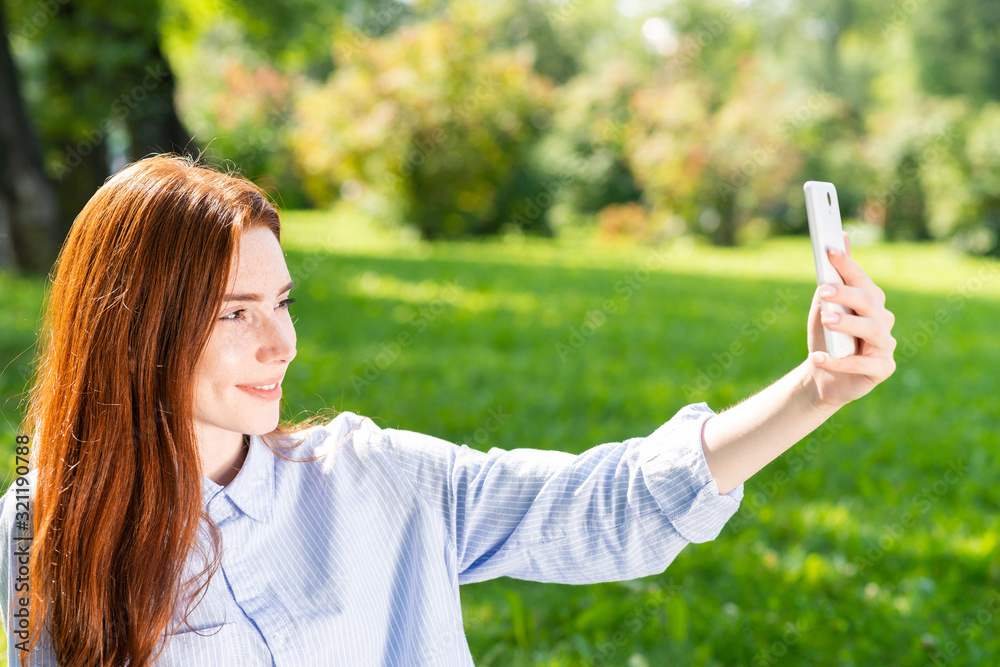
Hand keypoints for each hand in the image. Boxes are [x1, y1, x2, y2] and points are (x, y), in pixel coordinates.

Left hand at [806, 232, 895, 408]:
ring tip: (824, 319)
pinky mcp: (882, 369)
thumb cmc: (827, 338)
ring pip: (871, 329)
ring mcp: (886, 345)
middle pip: (870, 301)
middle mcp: (883, 320)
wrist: (824, 376)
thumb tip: (840, 239)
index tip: (829, 249)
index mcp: (872, 302)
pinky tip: (816, 357)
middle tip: (822, 289)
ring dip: (846, 323)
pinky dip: (837, 361)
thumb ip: (832, 278)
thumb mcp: (824, 306)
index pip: (862, 279)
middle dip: (846, 293)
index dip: (847, 264)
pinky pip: (861, 364)